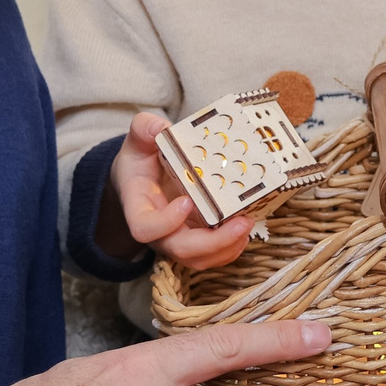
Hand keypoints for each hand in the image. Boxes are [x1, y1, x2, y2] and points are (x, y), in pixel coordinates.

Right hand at [99, 111, 255, 269]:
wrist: (142, 179)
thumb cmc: (140, 161)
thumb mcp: (138, 140)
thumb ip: (144, 129)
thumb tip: (160, 127)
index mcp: (139, 207)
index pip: (144, 228)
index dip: (166, 222)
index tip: (187, 201)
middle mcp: (158, 231)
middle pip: (180, 249)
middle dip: (212, 242)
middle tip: (240, 222)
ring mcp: (178, 238)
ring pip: (199, 259)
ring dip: (226, 247)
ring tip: (248, 224)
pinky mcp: (196, 239)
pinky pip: (212, 254)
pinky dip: (231, 247)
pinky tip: (246, 228)